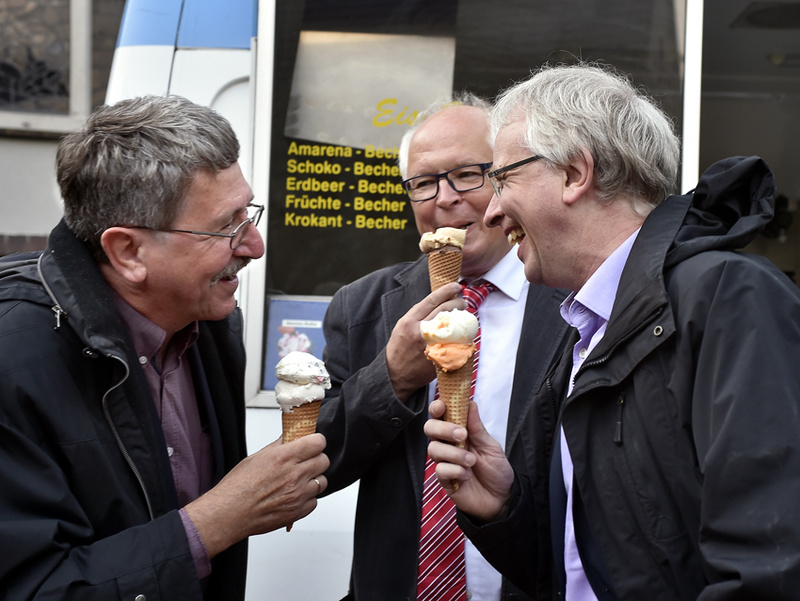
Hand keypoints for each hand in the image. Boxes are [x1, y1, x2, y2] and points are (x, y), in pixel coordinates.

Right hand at [185, 433, 328, 556]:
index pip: (318, 442)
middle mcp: (294, 475)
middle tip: (306, 462)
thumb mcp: (258, 456)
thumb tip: (291, 436)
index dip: (316, 442)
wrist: (229, 513)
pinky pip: (315, 501)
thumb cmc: (237, 487)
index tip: (313, 444)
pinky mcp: (298, 511)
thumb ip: (279, 446)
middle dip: (316, 459)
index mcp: (284, 457)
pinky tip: (295, 495)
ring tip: (299, 481)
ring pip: (322, 481)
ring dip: (313, 479)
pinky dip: (308, 498)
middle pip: (324, 461)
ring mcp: (298, 494)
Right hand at [386, 282, 464, 400]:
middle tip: (463, 300)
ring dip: (461, 316)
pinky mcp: (438, 356)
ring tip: (465, 313)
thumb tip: (438, 304)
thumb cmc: (399, 348)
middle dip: (457, 301)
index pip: (431, 301)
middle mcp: (419, 331)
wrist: (395, 374)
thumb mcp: (402, 327)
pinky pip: (454, 343)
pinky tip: (464, 332)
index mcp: (409, 322)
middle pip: (444, 310)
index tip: (455, 286)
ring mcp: (430, 345)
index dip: (445, 291)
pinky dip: (461, 336)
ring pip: (452, 324)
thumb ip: (418, 316)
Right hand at [424, 400, 514, 520]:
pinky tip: (467, 475)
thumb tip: (470, 402)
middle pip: (430, 428)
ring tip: (471, 461)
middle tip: (462, 434)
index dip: (437, 407)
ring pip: (434, 449)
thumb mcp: (490, 445)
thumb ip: (477, 427)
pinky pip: (440, 470)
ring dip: (455, 453)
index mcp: (459, 432)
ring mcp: (445, 461)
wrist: (502, 498)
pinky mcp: (444, 479)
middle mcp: (448, 444)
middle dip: (443, 428)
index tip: (442, 406)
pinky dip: (455, 471)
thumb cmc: (496, 469)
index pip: (441, 415)